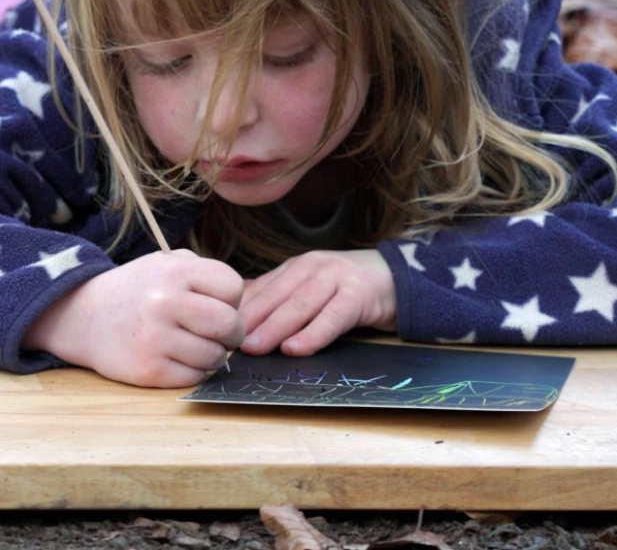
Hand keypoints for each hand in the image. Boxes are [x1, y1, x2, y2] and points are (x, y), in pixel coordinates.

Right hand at [22, 249, 244, 387]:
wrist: (83, 317)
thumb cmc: (137, 290)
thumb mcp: (165, 264)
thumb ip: (204, 274)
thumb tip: (243, 303)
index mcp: (175, 271)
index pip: (233, 289)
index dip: (231, 300)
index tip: (216, 304)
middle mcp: (165, 302)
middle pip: (230, 325)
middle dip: (231, 333)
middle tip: (219, 334)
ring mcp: (156, 338)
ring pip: (216, 357)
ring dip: (212, 356)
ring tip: (192, 345)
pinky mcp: (149, 370)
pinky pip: (195, 377)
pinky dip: (192, 371)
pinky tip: (176, 358)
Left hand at [238, 249, 395, 355]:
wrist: (398, 278)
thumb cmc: (348, 289)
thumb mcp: (311, 288)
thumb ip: (280, 297)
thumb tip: (237, 311)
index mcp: (296, 267)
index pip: (262, 288)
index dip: (240, 309)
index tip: (218, 328)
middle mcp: (312, 268)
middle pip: (276, 295)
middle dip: (250, 318)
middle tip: (227, 340)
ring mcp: (336, 279)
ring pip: (300, 305)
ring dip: (274, 327)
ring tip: (254, 347)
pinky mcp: (358, 295)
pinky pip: (332, 317)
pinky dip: (313, 334)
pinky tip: (295, 348)